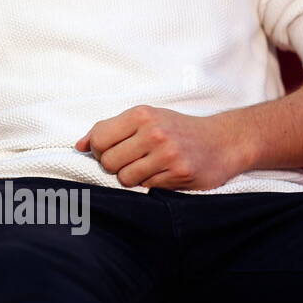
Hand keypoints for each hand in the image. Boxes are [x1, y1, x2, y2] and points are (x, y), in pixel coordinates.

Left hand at [75, 105, 249, 189]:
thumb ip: (109, 129)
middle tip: (130, 162)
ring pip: (125, 178)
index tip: (111, 151)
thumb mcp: (144, 119)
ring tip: (147, 167)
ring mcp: (168, 154)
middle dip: (114, 166)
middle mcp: (154, 132)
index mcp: (141, 114)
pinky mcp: (179, 173)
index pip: (99, 139)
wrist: (223, 141)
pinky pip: (146, 187)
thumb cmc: (177, 129)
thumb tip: (79, 146)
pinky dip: (150, 184)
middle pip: (109, 162)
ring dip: (132, 178)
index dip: (99, 151)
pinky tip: (163, 173)